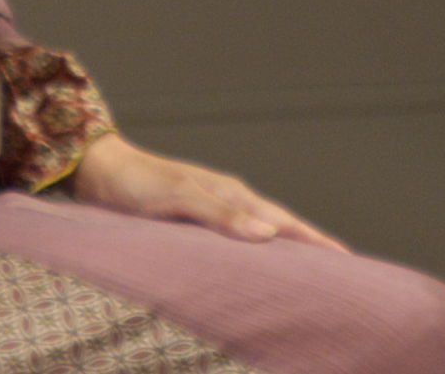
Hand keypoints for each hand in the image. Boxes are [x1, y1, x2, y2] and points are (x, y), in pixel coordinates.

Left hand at [66, 133, 347, 250]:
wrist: (100, 171)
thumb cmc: (136, 184)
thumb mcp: (179, 197)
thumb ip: (221, 215)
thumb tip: (268, 234)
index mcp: (232, 194)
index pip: (284, 221)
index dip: (314, 240)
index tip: (345, 258)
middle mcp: (229, 201)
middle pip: (279, 226)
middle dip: (308, 246)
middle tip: (338, 271)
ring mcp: (212, 211)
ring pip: (259, 233)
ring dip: (283, 250)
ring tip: (303, 273)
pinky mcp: (192, 224)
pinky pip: (234, 243)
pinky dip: (252, 255)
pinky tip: (250, 268)